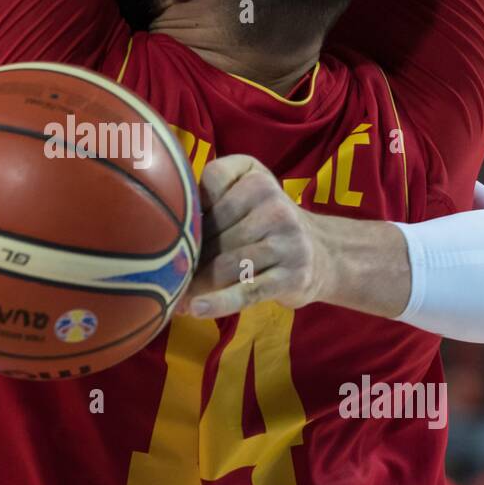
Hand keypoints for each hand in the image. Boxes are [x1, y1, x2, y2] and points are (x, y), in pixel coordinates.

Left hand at [180, 155, 329, 318]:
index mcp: (255, 176)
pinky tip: (197, 308)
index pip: (210, 188)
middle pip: (214, 232)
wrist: (323, 252)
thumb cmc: (268, 222)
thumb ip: (210, 196)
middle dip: (190, 255)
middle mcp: (273, 203)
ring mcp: (285, 240)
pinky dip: (220, 301)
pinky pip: (247, 290)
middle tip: (167, 274)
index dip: (192, 210)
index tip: (179, 229)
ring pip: (226, 264)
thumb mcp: (246, 191)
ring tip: (175, 297)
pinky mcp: (291, 275)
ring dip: (197, 283)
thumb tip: (160, 225)